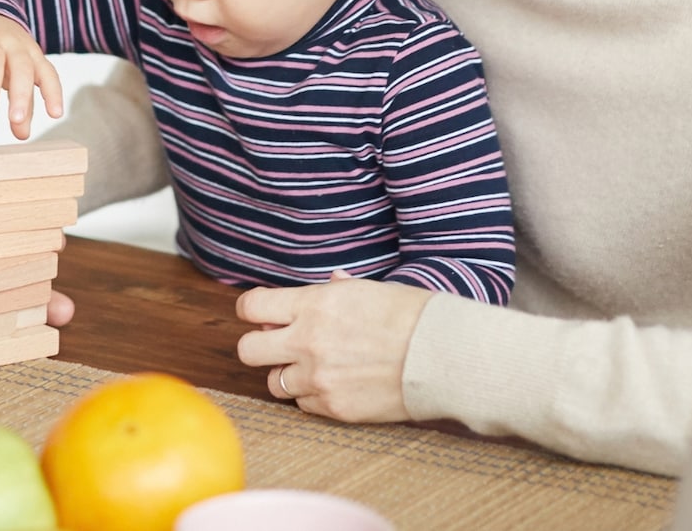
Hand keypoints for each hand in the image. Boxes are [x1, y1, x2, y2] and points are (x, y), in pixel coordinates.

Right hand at [0, 13, 62, 138]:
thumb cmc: (5, 52)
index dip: (53, 93)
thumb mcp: (18, 75)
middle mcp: (14, 46)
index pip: (47, 74)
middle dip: (20, 94)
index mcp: (31, 56)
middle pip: (21, 68)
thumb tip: (23, 136)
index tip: (56, 114)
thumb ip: (24, 105)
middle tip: (16, 120)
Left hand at [234, 271, 431, 420]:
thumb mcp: (370, 289)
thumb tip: (328, 283)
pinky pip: (304, 405)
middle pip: (248, 350)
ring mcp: (319, 378)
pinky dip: (313, 397)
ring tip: (314, 368)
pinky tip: (336, 385)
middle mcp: (307, 341)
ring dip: (288, 375)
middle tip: (277, 345)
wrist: (443, 356)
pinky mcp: (334, 407)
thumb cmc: (412, 316)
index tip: (261, 314)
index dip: (252, 310)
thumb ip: (336, 290)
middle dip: (259, 346)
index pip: (250, 307)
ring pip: (274, 383)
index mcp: (313, 304)